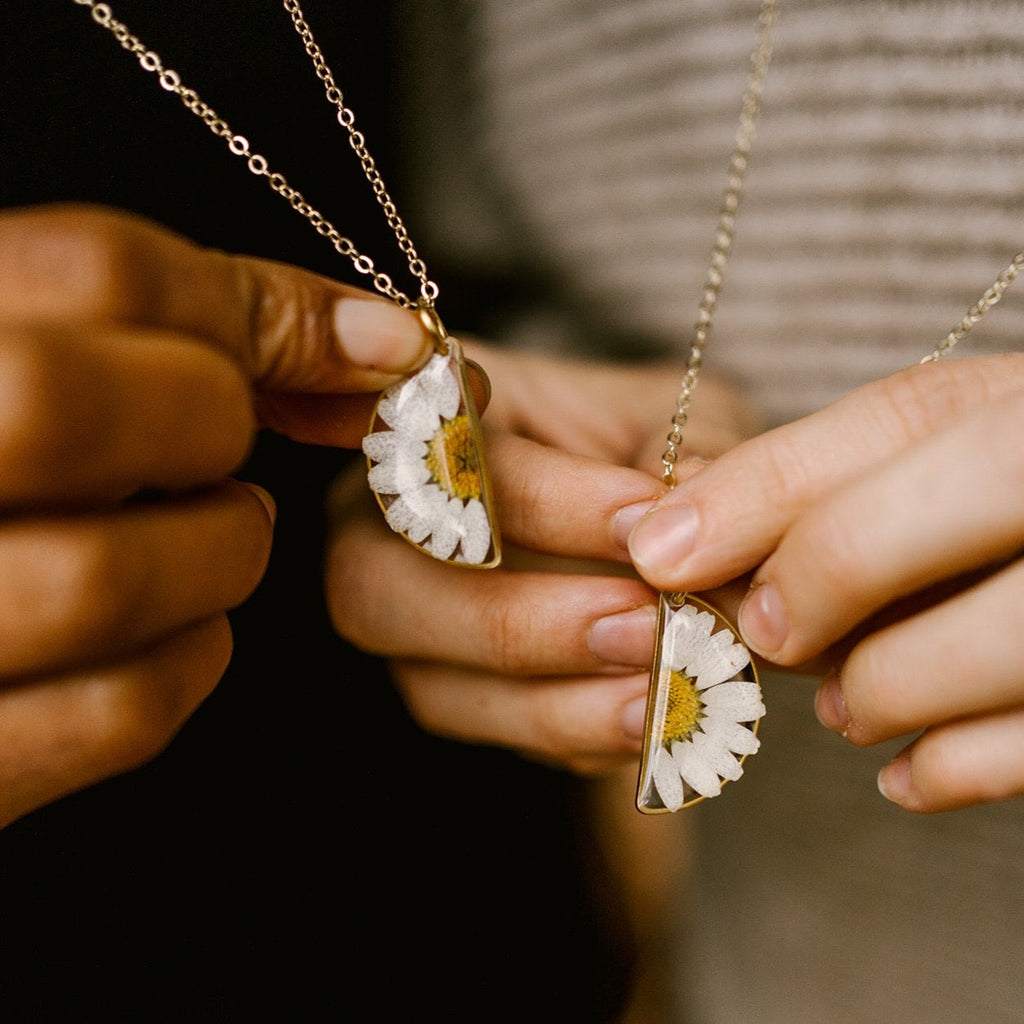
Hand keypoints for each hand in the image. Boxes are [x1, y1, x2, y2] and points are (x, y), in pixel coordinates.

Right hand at [0, 203, 432, 826]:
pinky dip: (196, 655)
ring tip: (201, 529)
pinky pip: (121, 707)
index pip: (93, 270)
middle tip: (223, 435)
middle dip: (210, 420)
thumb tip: (385, 336)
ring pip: (109, 579)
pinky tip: (175, 622)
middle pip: (65, 404)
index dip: (269, 308)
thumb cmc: (18, 451)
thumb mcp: (51, 353)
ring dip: (219, 549)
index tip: (381, 343)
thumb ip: (185, 322)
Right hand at [326, 343, 755, 772]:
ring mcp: (407, 619)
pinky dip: (573, 737)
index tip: (648, 522)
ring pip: (429, 684)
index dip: (546, 503)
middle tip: (637, 622)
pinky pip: (489, 734)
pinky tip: (651, 723)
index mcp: (426, 430)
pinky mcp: (453, 688)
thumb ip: (680, 448)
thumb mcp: (668, 416)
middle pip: (381, 588)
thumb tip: (698, 501)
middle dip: (514, 619)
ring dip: (549, 701)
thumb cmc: (637, 442)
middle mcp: (383, 528)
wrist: (639, 510)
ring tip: (657, 690)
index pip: (449, 467)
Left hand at [628, 353, 1023, 811]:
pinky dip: (948, 770)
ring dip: (876, 689)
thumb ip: (812, 475)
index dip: (760, 495)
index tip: (658, 552)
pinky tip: (901, 768)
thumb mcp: (936, 444)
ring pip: (989, 651)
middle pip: (927, 531)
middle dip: (818, 583)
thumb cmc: (1006, 483)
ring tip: (842, 703)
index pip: (899, 423)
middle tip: (767, 632)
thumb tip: (665, 534)